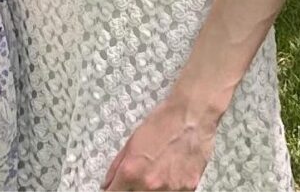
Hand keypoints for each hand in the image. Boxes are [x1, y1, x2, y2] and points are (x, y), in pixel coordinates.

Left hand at [102, 95, 216, 190]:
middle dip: (134, 190)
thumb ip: (116, 167)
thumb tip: (107, 185)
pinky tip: (172, 176)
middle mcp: (149, 184)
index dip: (114, 191)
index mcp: (131, 172)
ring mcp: (170, 189)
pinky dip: (171, 189)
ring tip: (158, 174)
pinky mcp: (188, 188)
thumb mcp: (131, 142)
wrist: (192, 115)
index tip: (118, 188)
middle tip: (140, 178)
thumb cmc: (163, 123)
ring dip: (152, 191)